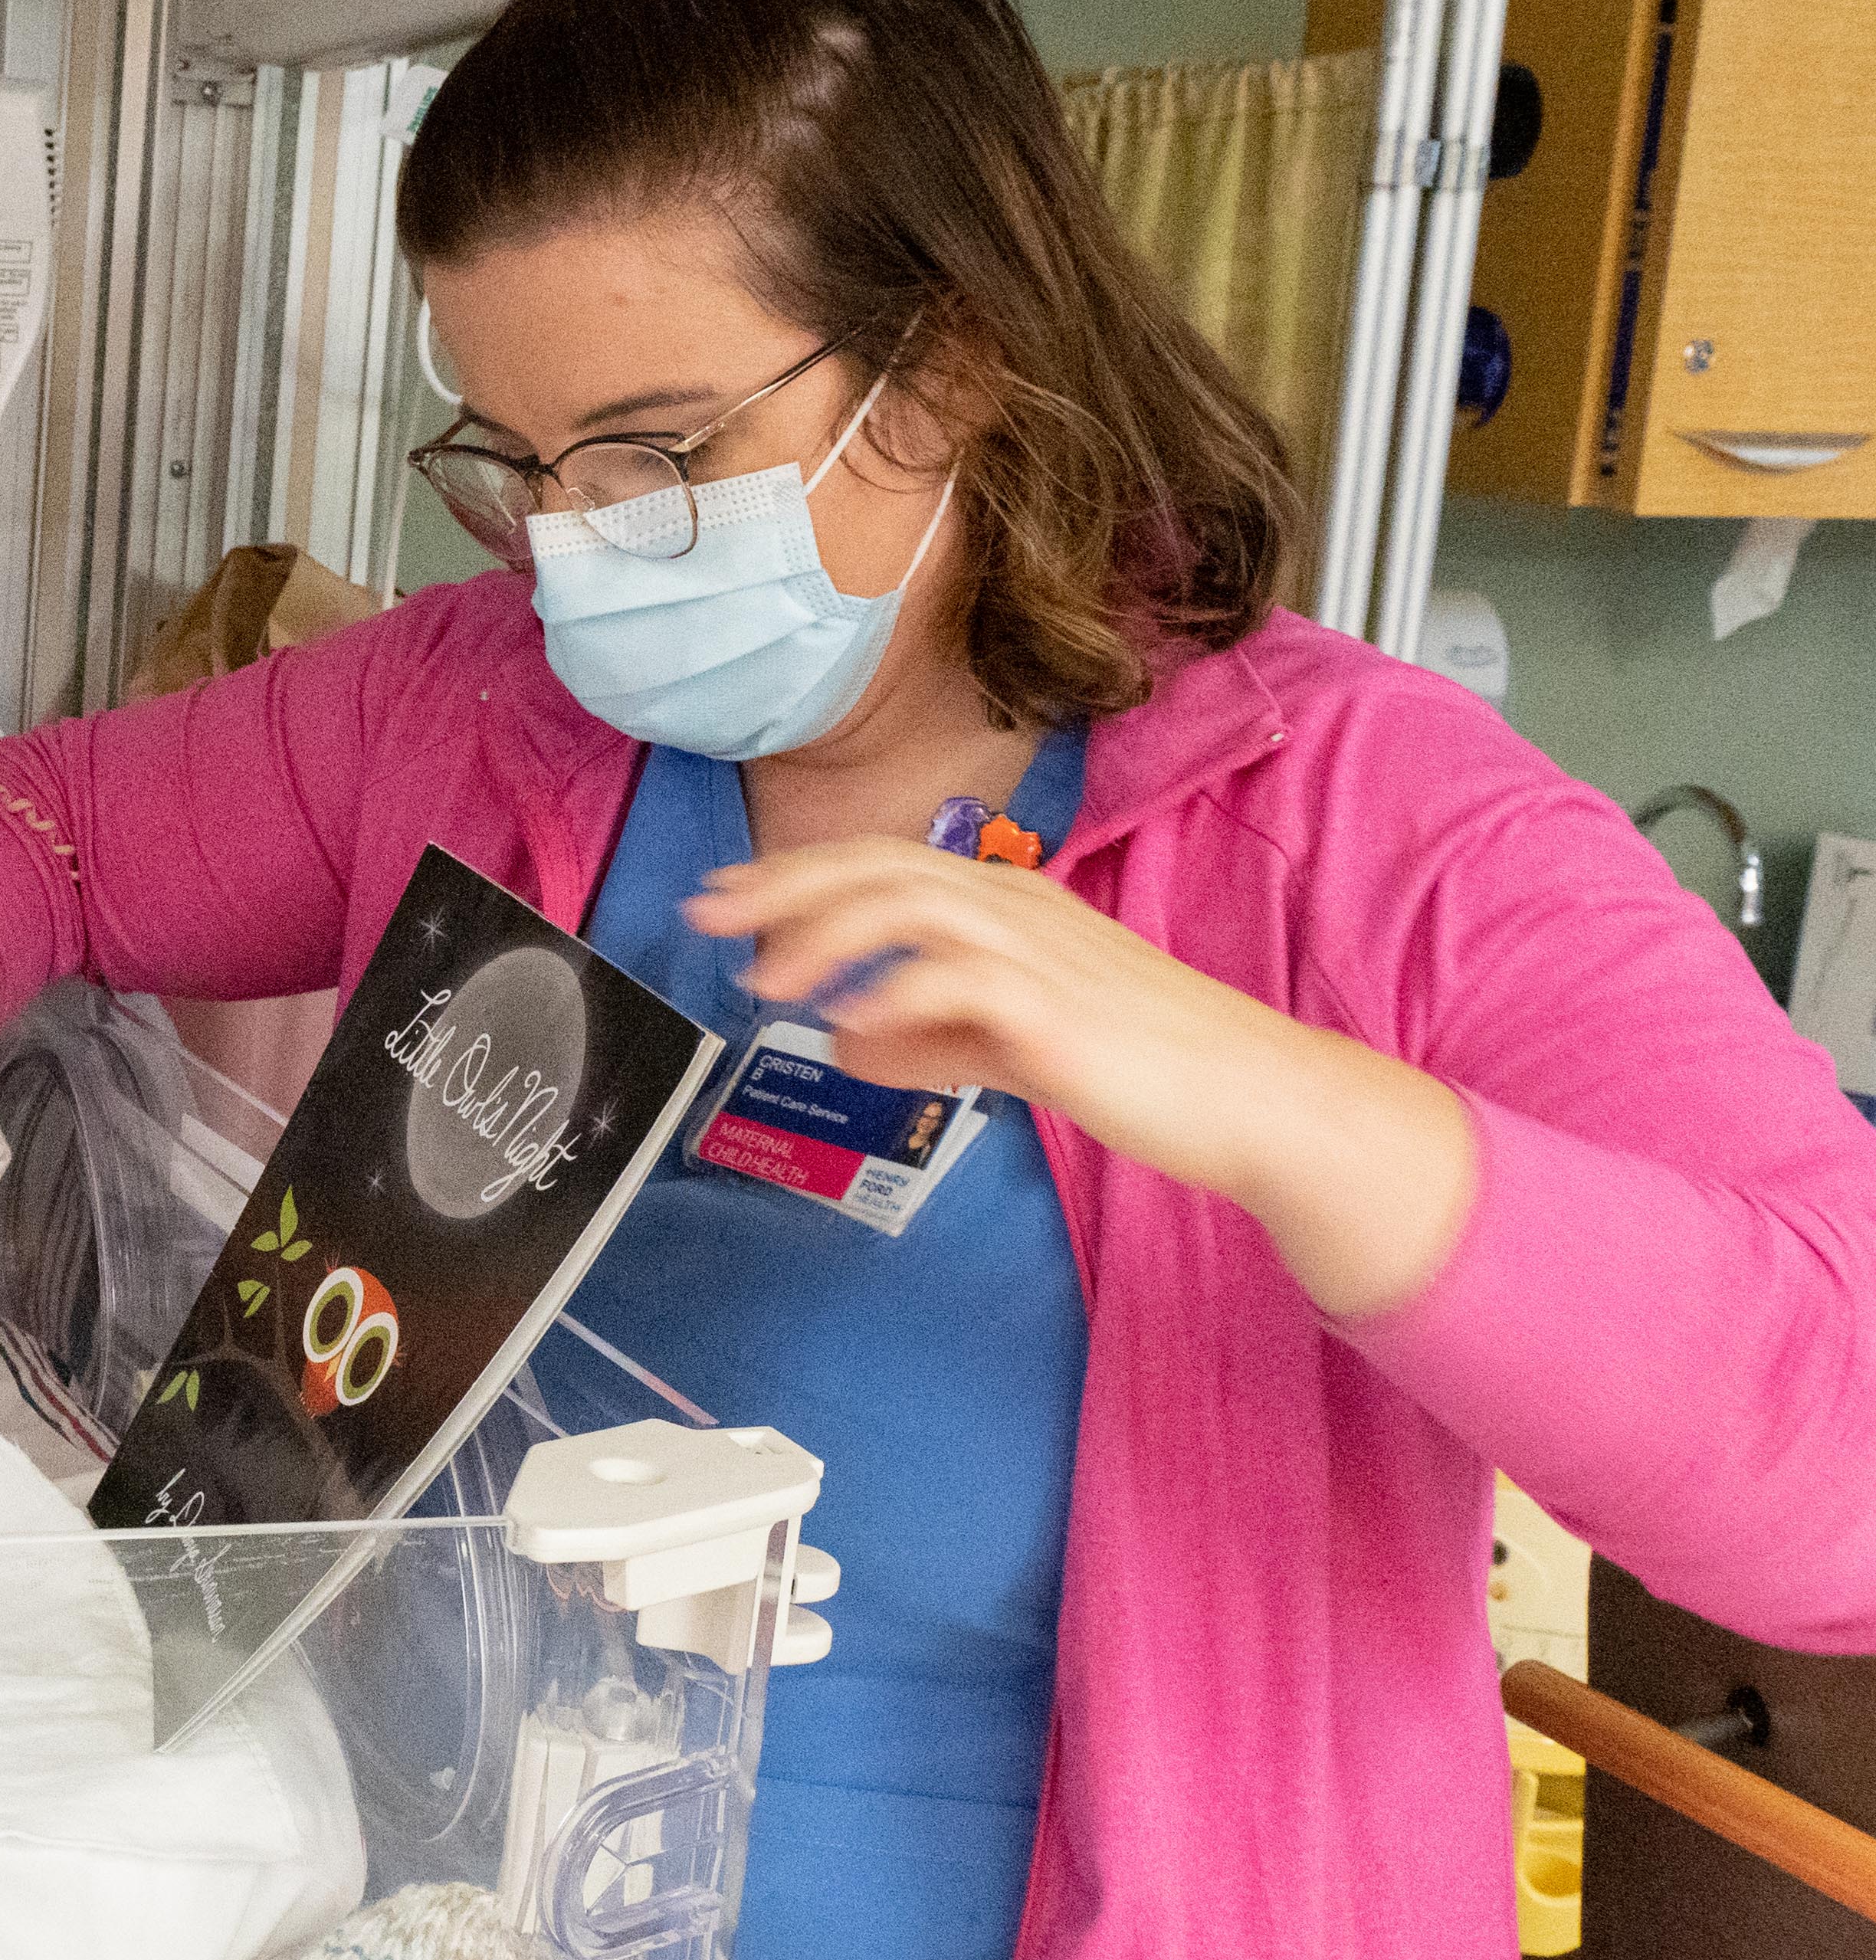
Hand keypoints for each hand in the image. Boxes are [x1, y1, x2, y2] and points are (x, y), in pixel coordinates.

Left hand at [682, 838, 1474, 1315]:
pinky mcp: (1059, 1009)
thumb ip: (932, 1041)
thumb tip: (847, 1043)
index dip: (802, 871)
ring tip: (766, 975)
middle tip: (706, 909)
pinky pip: (960, 982)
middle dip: (785, 884)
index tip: (728, 891)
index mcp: (1012, 906)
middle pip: (883, 866)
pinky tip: (846, 1024)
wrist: (1253, 1097)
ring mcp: (1043, 953)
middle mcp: (1021, 909)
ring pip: (911, 905)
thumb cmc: (1143, 1067)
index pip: (888, 863)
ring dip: (825, 935)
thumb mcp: (1012, 1048)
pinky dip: (894, 995)